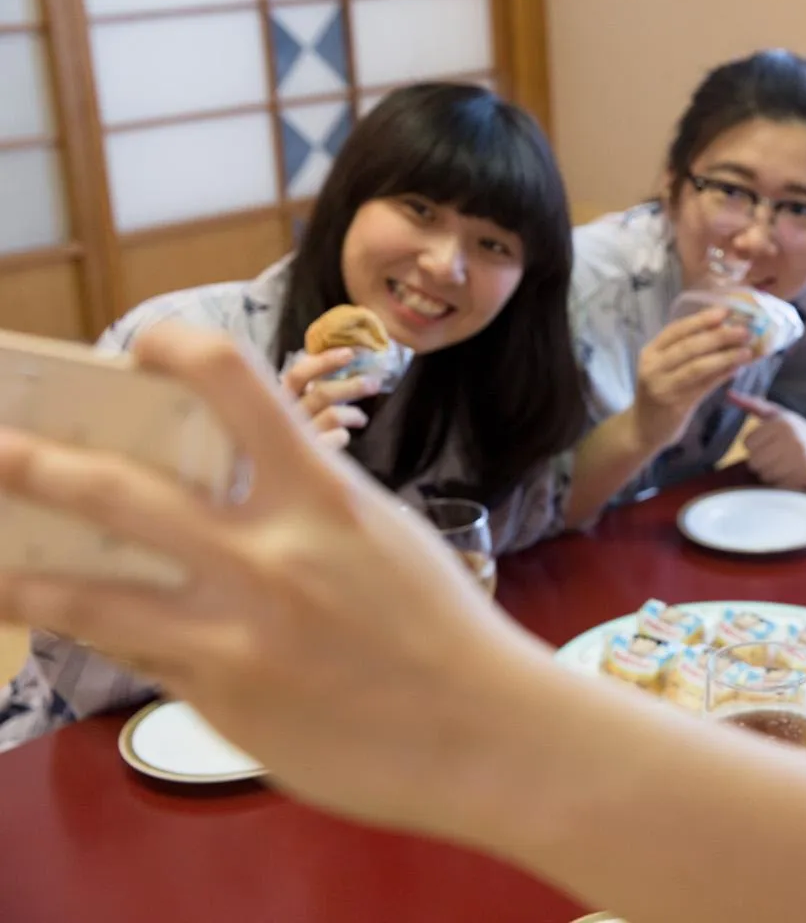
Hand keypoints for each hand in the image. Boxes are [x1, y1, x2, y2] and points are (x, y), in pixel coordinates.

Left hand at [0, 323, 526, 843]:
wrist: (484, 733)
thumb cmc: (442, 628)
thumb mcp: (382, 536)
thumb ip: (302, 506)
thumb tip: (224, 494)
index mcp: (322, 497)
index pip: (233, 382)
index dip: (173, 347)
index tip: (141, 351)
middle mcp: (266, 558)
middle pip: (117, 490)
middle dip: (37, 465)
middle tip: (0, 449)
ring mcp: (234, 633)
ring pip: (89, 592)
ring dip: (24, 574)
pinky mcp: (218, 699)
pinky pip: (136, 655)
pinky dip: (103, 634)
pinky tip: (73, 623)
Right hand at [281, 348, 379, 449]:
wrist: (270, 481)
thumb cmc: (279, 441)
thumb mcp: (285, 412)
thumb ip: (303, 394)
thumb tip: (338, 367)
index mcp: (274, 400)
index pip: (297, 374)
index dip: (324, 362)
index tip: (350, 353)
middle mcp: (283, 417)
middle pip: (322, 393)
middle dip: (352, 386)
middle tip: (374, 383)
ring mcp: (296, 438)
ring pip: (333, 415)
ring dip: (353, 413)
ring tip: (362, 419)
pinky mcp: (308, 457)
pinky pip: (337, 438)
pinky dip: (343, 436)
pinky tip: (343, 438)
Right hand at [632, 308, 752, 449]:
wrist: (642, 429)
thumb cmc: (659, 392)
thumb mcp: (663, 368)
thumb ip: (684, 350)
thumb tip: (722, 329)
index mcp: (650, 352)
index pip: (676, 330)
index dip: (701, 319)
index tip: (725, 311)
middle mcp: (653, 368)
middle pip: (689, 347)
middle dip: (719, 336)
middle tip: (743, 331)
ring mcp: (663, 387)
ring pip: (698, 367)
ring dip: (725, 357)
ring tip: (746, 351)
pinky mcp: (676, 406)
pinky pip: (704, 387)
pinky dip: (722, 376)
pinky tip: (737, 369)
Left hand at [726, 392, 805, 488]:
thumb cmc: (798, 431)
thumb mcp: (778, 414)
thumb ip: (753, 404)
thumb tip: (728, 394)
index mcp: (782, 423)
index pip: (747, 444)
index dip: (755, 446)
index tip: (769, 444)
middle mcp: (792, 439)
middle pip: (754, 462)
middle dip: (762, 461)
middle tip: (776, 457)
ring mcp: (802, 459)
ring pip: (765, 476)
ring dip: (772, 474)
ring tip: (785, 466)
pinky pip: (780, 486)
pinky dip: (783, 484)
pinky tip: (793, 474)